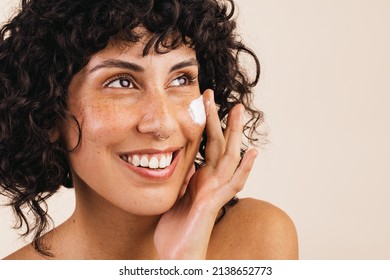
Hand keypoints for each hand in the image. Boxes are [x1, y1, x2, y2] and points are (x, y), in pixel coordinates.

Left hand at [154, 89, 257, 258]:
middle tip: (218, 95)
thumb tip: (184, 161)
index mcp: (200, 177)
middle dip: (220, 119)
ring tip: (237, 111)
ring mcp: (216, 190)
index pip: (205, 144)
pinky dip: (244, 168)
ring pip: (229, 157)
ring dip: (234, 134)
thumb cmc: (175, 228)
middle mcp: (211, 180)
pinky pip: (233, 183)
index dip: (205, 123)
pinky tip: (251, 152)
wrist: (176, 253)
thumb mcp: (175, 194)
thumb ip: (183, 177)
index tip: (202, 101)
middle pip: (219, 144)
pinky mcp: (216, 202)